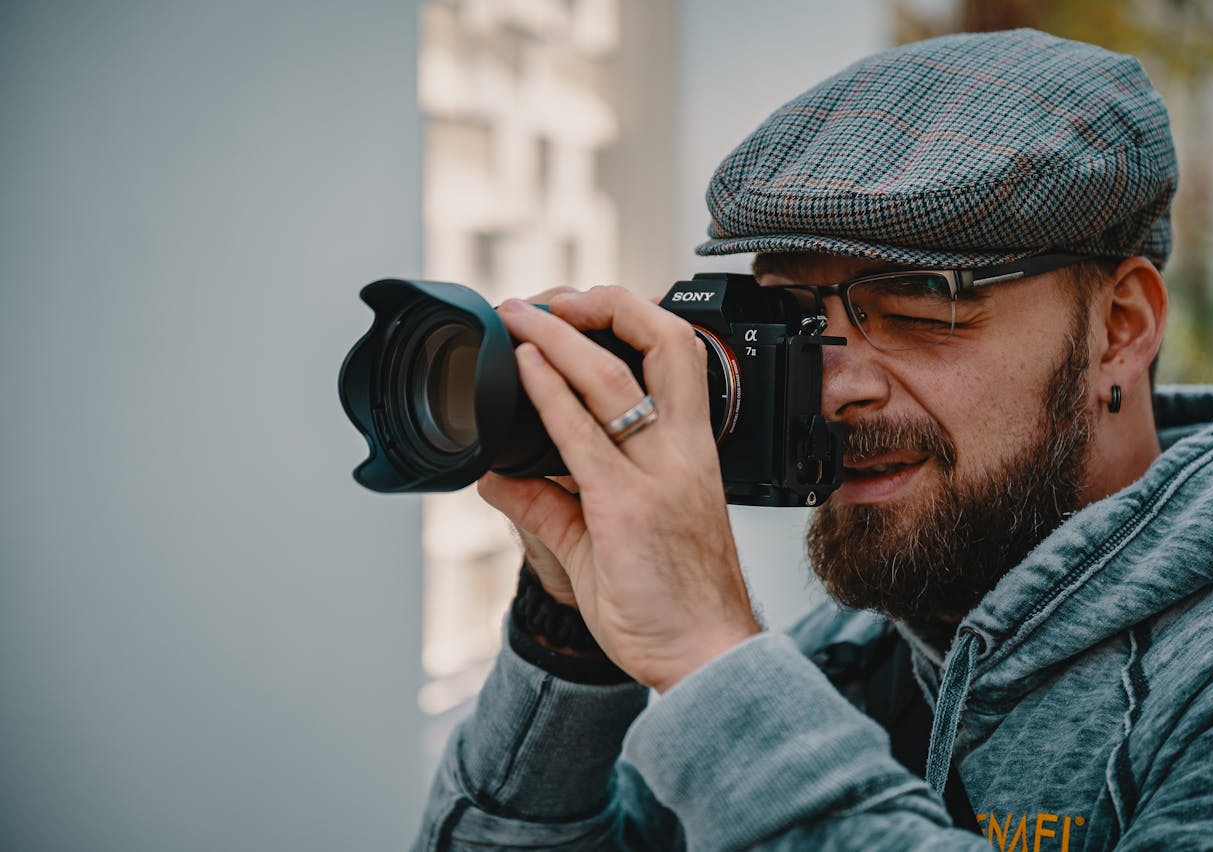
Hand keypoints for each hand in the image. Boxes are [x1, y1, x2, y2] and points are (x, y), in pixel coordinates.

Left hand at [477, 287, 760, 692]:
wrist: (704, 655)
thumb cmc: (675, 599)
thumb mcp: (609, 539)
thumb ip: (551, 503)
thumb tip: (497, 475)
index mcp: (693, 449)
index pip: (678, 355)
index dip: (635, 316)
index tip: (587, 308)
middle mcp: (681, 452)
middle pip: (664, 345)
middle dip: (608, 304)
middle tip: (552, 298)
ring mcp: (656, 477)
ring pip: (614, 380)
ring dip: (560, 337)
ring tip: (521, 315)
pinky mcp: (625, 508)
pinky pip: (582, 438)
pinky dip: (549, 395)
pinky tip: (524, 368)